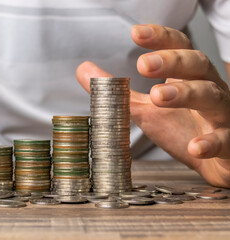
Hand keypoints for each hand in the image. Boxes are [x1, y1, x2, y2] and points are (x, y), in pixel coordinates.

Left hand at [76, 24, 229, 187]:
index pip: (179, 48)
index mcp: (189, 78)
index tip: (136, 33)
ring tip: (158, 97)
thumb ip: (119, 92)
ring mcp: (222, 116)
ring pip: (212, 96)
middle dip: (172, 61)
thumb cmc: (184, 129)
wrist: (216, 162)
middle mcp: (209, 90)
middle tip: (143, 65)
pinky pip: (225, 140)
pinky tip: (195, 146)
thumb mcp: (147, 109)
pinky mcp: (229, 144)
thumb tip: (84, 69)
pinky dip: (211, 142)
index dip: (161, 38)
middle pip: (197, 65)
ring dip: (187, 94)